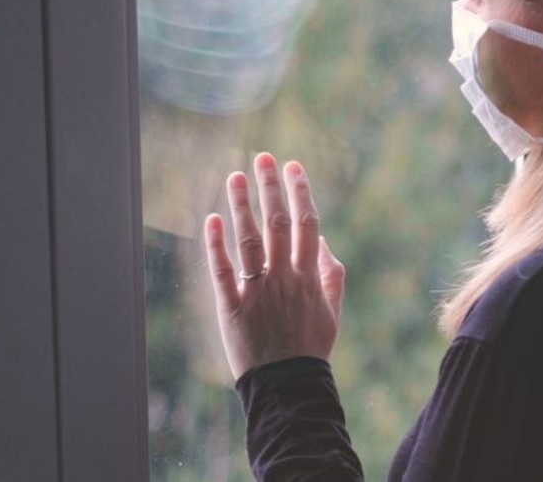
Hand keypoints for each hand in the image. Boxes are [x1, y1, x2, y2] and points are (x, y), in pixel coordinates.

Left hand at [205, 153, 346, 379]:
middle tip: (263, 157)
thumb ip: (331, 274)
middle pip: (277, 224)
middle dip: (270, 188)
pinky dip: (216, 244)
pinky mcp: (232, 309)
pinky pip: (223, 272)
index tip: (293, 167)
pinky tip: (211, 218)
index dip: (300, 193)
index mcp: (309, 277)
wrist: (288, 385)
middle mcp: (283, 279)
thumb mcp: (331, 311)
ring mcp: (257, 292)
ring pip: (249, 241)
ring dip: (241, 206)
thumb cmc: (310, 347)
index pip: (307, 225)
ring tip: (234, 176)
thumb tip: (322, 240)